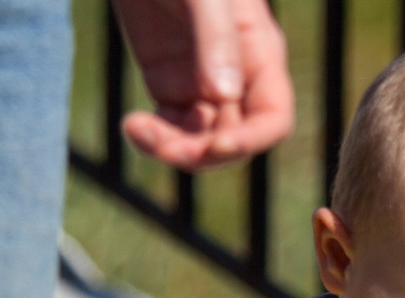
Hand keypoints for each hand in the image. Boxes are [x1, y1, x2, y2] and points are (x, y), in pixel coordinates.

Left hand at [112, 0, 293, 169]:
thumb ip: (216, 40)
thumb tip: (223, 97)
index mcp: (259, 54)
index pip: (272, 119)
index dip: (251, 141)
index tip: (215, 143)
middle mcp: (236, 76)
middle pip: (234, 140)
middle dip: (201, 151)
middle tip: (159, 141)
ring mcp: (202, 84)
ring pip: (200, 142)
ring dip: (172, 149)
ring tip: (137, 129)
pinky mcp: (168, 84)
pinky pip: (171, 129)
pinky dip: (153, 138)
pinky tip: (131, 125)